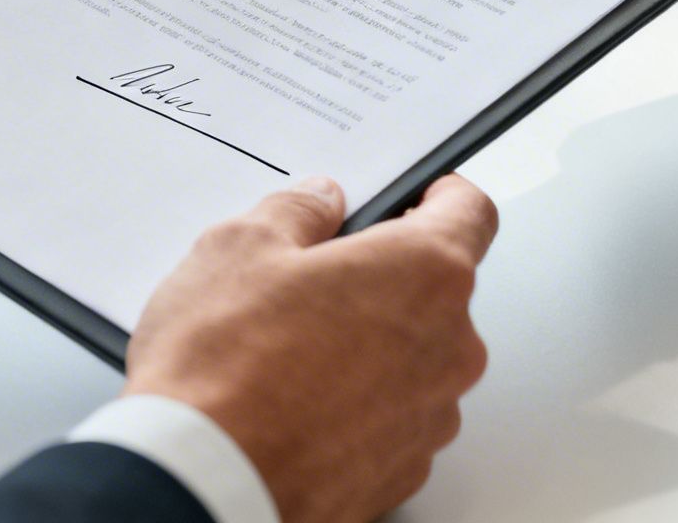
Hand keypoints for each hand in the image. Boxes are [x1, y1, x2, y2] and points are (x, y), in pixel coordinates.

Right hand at [124, 176, 498, 522]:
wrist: (207, 481)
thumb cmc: (224, 370)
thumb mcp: (239, 247)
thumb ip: (296, 211)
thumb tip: (318, 203)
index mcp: (424, 274)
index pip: (471, 212)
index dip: (441, 195)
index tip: (420, 195)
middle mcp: (447, 347)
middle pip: (436, 291)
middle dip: (382, 278)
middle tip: (312, 279)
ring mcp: (430, 417)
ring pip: (412, 358)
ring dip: (370, 346)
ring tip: (288, 351)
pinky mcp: (402, 471)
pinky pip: (391, 417)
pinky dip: (356, 404)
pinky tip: (294, 402)